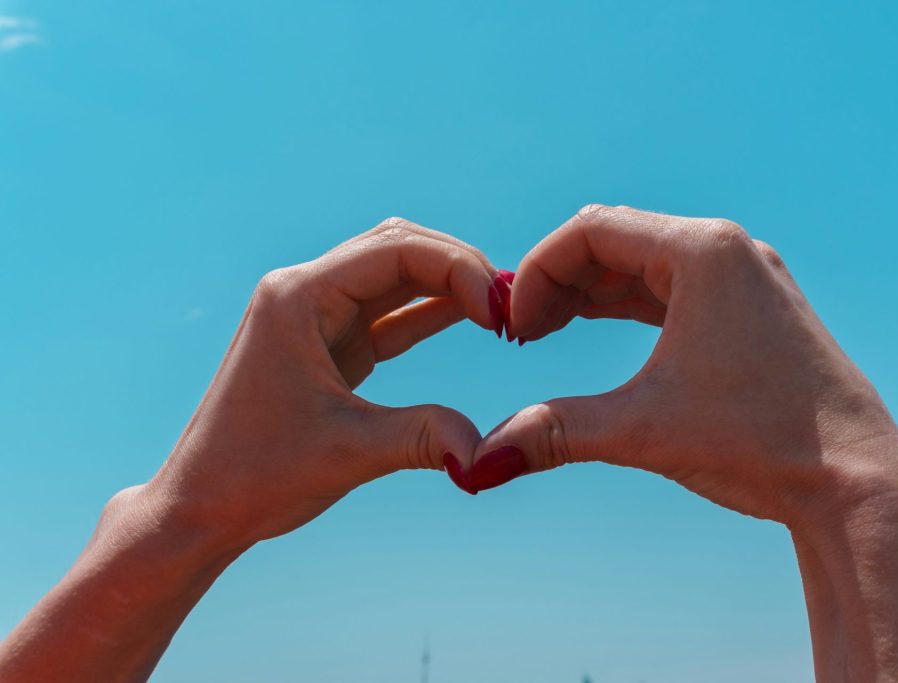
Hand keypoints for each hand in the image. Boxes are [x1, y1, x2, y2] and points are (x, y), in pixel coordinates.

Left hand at [149, 218, 504, 546]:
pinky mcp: (329, 342)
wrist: (201, 507)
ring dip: (450, 285)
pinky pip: (390, 310)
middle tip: (512, 304)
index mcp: (297, 298)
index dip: (458, 270)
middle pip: (398, 247)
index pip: (395, 251)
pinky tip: (474, 318)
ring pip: (396, 274)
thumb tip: (485, 452)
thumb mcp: (347, 452)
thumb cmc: (254, 475)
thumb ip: (422, 438)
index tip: (500, 312)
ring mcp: (316, 315)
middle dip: (460, 268)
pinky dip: (432, 312)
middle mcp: (304, 292)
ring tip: (502, 310)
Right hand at [461, 203, 897, 522]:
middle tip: (519, 334)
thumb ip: (555, 432)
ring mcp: (746, 279)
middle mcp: (728, 250)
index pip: (591, 231)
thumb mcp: (643, 430)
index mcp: (704, 252)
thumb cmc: (763, 442)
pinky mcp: (753, 310)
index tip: (510, 328)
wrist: (857, 482)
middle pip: (615, 241)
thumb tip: (479, 463)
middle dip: (557, 282)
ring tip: (542, 333)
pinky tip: (594, 331)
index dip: (536, 272)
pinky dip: (625, 306)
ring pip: (643, 265)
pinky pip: (671, 289)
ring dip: (588, 294)